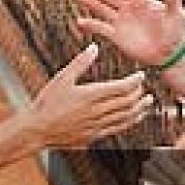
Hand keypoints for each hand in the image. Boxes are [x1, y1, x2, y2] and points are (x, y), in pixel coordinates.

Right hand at [27, 42, 151, 147]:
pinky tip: (133, 118)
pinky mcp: (94, 136)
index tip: (141, 76)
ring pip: (125, 117)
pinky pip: (117, 129)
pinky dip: (129, 122)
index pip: (121, 87)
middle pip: (127, 102)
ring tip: (147, 103)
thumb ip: (80, 63)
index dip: (135, 81)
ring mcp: (97, 126)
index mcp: (91, 95)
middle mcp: (97, 112)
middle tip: (144, 87)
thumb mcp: (61, 78)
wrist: (37, 130)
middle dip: (138, 94)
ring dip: (139, 109)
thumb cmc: (47, 103)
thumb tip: (94, 47)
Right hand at [75, 0, 184, 67]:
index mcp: (140, 0)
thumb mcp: (175, 14)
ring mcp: (121, 22)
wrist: (169, 54)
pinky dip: (91, 25)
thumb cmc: (175, 32)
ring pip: (103, 9)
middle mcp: (128, 9)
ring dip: (91, 3)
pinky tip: (80, 22)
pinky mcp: (116, 36)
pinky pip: (101, 28)